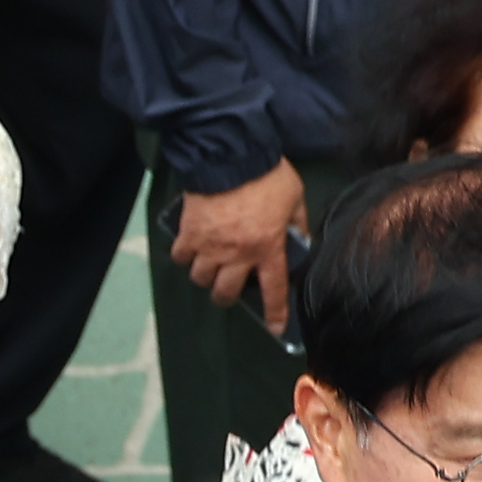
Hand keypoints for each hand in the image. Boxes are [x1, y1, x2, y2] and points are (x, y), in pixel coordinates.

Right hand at [175, 158, 305, 334]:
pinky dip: (185, 256)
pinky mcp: (189, 233)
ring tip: (209, 266)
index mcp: (267, 247)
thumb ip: (298, 222)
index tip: (275, 328)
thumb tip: (301, 239)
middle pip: (225, 293)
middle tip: (229, 286)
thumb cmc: (267, 174)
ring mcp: (210, 246)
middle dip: (227, 295)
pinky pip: (181, 257)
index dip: (275, 312)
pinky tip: (191, 248)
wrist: (231, 153)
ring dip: (206, 276)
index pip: (273, 289)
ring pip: (201, 279)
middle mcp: (237, 255)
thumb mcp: (294, 197)